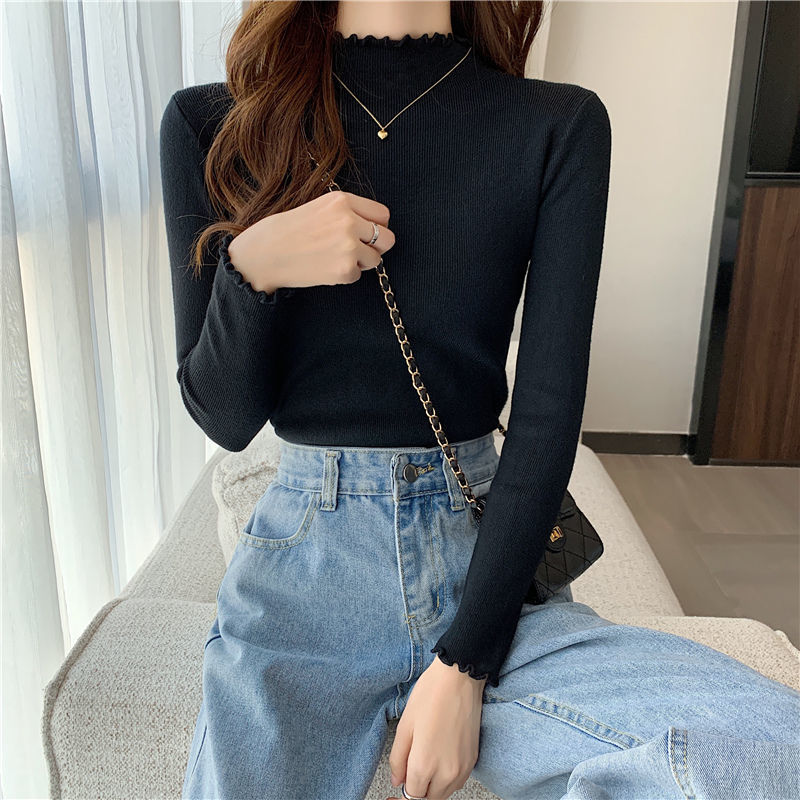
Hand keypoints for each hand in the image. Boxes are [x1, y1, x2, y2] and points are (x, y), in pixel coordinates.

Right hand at [227, 190, 394, 292]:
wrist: (262, 255)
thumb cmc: (285, 232)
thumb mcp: (318, 208)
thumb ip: (345, 213)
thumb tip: (372, 227)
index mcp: (342, 201)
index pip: (382, 214)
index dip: (376, 226)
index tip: (367, 234)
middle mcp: (349, 221)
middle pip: (388, 238)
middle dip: (377, 247)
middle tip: (359, 250)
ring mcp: (349, 246)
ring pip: (376, 259)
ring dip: (360, 263)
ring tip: (335, 258)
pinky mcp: (346, 270)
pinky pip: (358, 275)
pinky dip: (345, 276)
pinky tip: (324, 268)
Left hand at [386, 655, 485, 799]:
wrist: (460, 679)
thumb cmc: (431, 695)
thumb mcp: (404, 725)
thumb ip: (397, 759)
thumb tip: (397, 781)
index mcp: (424, 764)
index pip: (412, 796)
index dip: (403, 788)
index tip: (401, 778)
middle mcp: (446, 773)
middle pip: (429, 798)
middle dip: (418, 787)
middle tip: (412, 766)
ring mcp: (463, 768)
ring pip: (444, 793)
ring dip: (433, 785)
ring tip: (426, 759)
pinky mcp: (473, 760)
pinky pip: (458, 782)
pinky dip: (447, 777)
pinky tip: (441, 756)